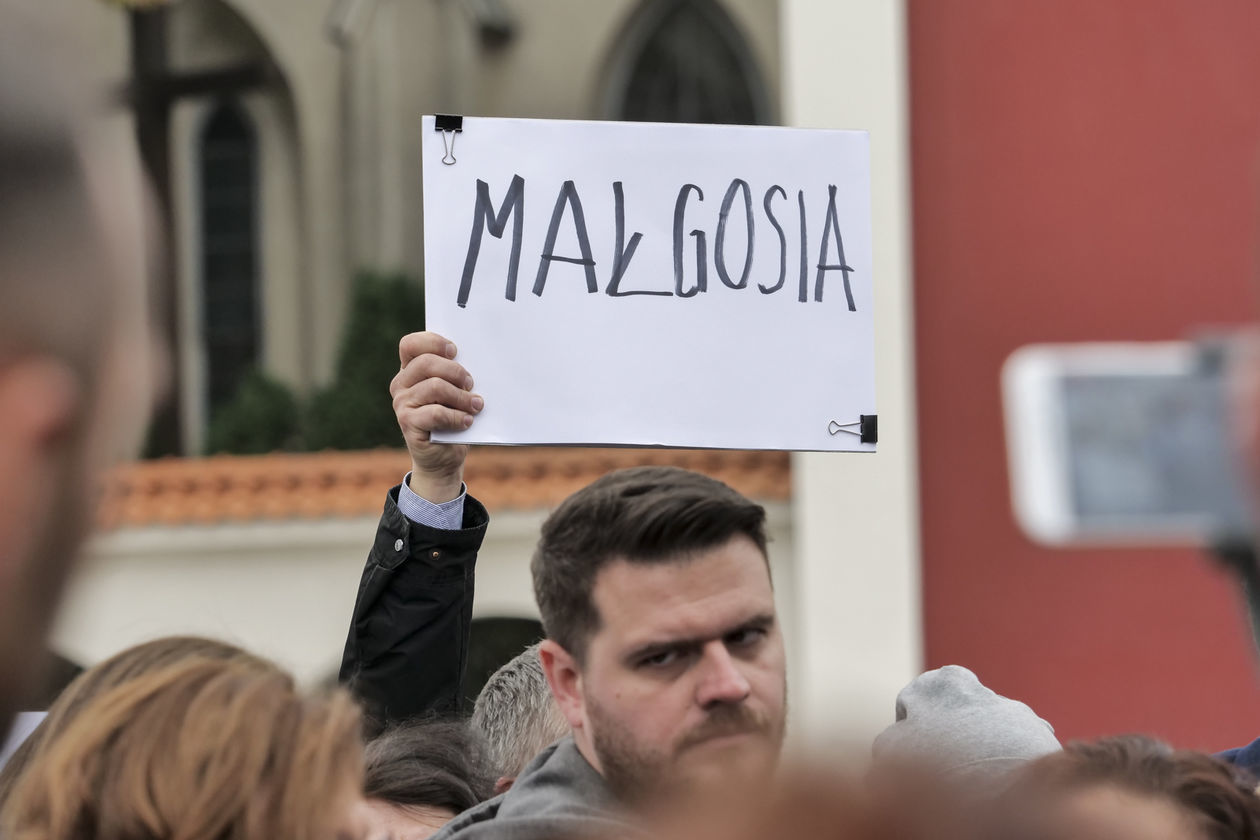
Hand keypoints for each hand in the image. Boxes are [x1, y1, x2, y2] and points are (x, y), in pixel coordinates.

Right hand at [390, 331, 481, 502]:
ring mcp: (402, 403)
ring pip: (434, 387)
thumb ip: (455, 375)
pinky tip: (467, 421)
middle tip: (471, 384)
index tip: (455, 351)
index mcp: (410, 370)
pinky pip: (436, 413)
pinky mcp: (408, 423)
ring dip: (461, 396)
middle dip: (456, 371)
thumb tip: (477, 360)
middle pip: (426, 363)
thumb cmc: (453, 418)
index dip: (433, 342)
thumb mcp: (455, 392)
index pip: (411, 344)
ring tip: (476, 406)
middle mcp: (401, 384)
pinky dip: (457, 416)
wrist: (444, 457)